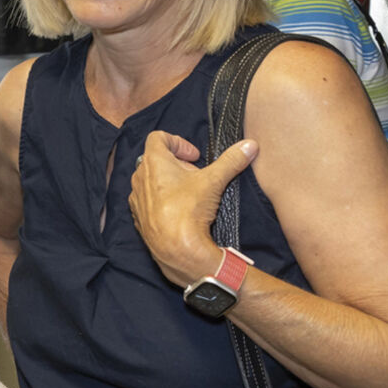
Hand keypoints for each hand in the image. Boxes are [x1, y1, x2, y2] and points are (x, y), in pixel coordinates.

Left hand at [128, 131, 258, 288]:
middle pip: (156, 159)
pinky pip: (149, 201)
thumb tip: (250, 145)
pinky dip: (163, 200)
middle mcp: (139, 178)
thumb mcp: (213, 181)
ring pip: (151, 181)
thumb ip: (231, 160)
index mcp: (153, 162)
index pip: (158, 137)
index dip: (179, 142)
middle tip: (196, 175)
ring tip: (189, 194)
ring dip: (170, 182)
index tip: (195, 156)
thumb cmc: (188, 211)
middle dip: (178, 164)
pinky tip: (180, 211)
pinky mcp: (139, 217)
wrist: (177, 250)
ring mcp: (137, 198)